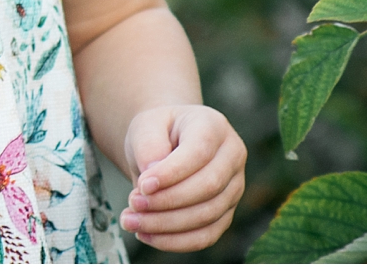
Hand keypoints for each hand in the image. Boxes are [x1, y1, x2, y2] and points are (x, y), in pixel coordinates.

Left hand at [121, 103, 245, 251]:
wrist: (166, 143)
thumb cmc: (157, 131)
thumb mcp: (146, 125)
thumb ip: (148, 145)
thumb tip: (151, 181)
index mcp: (214, 126)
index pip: (199, 152)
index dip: (172, 173)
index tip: (142, 185)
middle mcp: (232, 157)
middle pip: (208, 187)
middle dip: (167, 201)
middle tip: (133, 204)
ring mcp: (234, 188)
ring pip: (208, 215)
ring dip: (167, 224)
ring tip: (131, 221)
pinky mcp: (226, 213)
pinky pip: (206, 235)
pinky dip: (176, 241)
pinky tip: (146, 235)